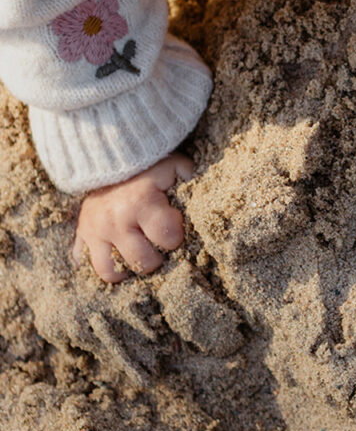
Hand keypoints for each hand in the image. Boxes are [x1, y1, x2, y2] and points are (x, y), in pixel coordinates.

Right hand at [72, 155, 192, 282]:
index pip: (168, 238)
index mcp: (140, 202)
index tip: (173, 224)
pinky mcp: (80, 236)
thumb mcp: (170, 166)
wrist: (102, 158)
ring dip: (128, 268)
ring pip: (111, 272)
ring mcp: (94, 231)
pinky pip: (86, 265)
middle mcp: (114, 220)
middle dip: (157, 256)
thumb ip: (188, 177)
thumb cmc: (144, 167)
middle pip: (144, 262)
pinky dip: (104, 266)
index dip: (176, 234)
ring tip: (138, 256)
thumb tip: (201, 191)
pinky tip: (118, 258)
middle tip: (157, 244)